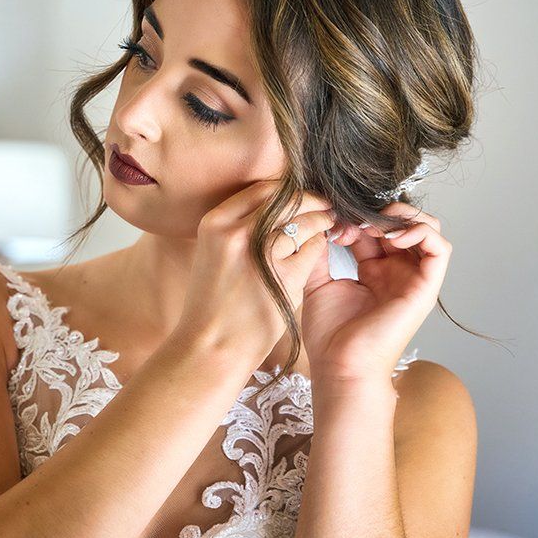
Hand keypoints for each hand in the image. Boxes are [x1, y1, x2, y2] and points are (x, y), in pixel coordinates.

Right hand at [179, 179, 336, 361]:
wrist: (210, 347)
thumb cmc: (212, 304)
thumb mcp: (212, 254)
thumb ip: (237, 228)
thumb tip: (276, 205)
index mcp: (215, 223)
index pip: (262, 190)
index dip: (289, 189)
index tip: (301, 195)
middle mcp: (237, 233)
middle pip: (288, 199)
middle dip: (312, 200)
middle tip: (325, 205)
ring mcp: (262, 254)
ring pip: (306, 221)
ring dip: (321, 222)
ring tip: (327, 225)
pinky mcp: (285, 277)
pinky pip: (314, 249)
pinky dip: (319, 248)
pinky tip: (317, 253)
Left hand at [299, 201, 449, 386]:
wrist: (341, 365)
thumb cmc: (329, 335)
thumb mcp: (318, 282)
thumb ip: (321, 252)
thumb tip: (321, 223)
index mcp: (373, 271)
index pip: (376, 229)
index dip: (357, 218)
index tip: (333, 226)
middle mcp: (397, 272)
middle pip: (404, 224)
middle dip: (379, 214)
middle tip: (353, 224)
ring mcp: (413, 279)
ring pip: (427, 229)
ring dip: (402, 218)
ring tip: (374, 228)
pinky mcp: (426, 288)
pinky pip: (440, 248)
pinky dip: (420, 232)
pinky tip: (392, 239)